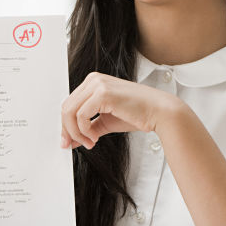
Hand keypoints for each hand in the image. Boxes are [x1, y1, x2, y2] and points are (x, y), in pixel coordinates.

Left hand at [60, 72, 179, 148]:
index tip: (69, 142)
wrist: (159, 112)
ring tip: (90, 142)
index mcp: (93, 82)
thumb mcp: (106, 121)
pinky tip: (95, 138)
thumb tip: (71, 141)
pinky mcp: (103, 93)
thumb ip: (88, 128)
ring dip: (76, 133)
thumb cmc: (138, 114)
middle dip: (68, 131)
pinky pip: (81, 116)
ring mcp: (97, 84)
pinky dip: (84, 131)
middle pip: (66, 108)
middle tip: (74, 145)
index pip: (70, 104)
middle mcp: (93, 80)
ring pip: (70, 112)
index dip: (66, 125)